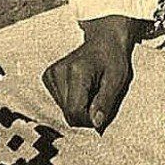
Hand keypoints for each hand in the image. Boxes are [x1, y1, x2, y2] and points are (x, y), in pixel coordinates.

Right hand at [42, 15, 142, 133]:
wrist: (105, 40)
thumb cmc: (113, 59)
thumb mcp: (117, 80)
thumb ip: (105, 102)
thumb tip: (95, 124)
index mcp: (76, 71)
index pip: (75, 112)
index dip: (89, 118)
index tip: (101, 110)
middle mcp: (59, 71)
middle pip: (68, 113)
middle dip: (85, 113)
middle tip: (98, 97)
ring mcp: (51, 74)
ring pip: (63, 110)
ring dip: (78, 107)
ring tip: (90, 90)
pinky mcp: (48, 76)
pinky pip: (59, 102)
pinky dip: (71, 100)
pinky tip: (81, 88)